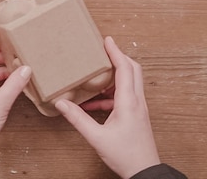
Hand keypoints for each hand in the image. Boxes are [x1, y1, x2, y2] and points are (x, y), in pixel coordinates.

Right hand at [54, 36, 160, 178]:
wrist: (144, 172)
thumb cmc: (126, 156)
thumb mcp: (97, 137)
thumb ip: (78, 119)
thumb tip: (62, 104)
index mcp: (129, 102)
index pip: (125, 68)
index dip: (115, 52)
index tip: (106, 40)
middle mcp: (137, 102)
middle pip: (132, 70)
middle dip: (118, 57)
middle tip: (103, 50)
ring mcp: (139, 108)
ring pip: (130, 82)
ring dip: (115, 75)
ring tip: (96, 75)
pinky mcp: (137, 116)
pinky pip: (125, 96)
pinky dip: (111, 94)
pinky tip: (95, 103)